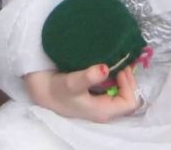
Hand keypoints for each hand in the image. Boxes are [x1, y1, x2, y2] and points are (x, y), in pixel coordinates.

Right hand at [24, 64, 140, 123]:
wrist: (40, 89)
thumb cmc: (57, 89)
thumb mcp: (71, 83)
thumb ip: (88, 77)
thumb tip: (105, 68)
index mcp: (104, 111)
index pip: (130, 102)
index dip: (130, 85)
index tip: (121, 68)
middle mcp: (105, 109)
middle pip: (128, 96)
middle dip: (128, 79)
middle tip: (122, 61)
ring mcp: (100, 102)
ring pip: (122, 91)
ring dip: (122, 76)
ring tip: (117, 60)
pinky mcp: (95, 94)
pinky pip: (113, 86)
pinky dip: (115, 75)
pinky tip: (109, 63)